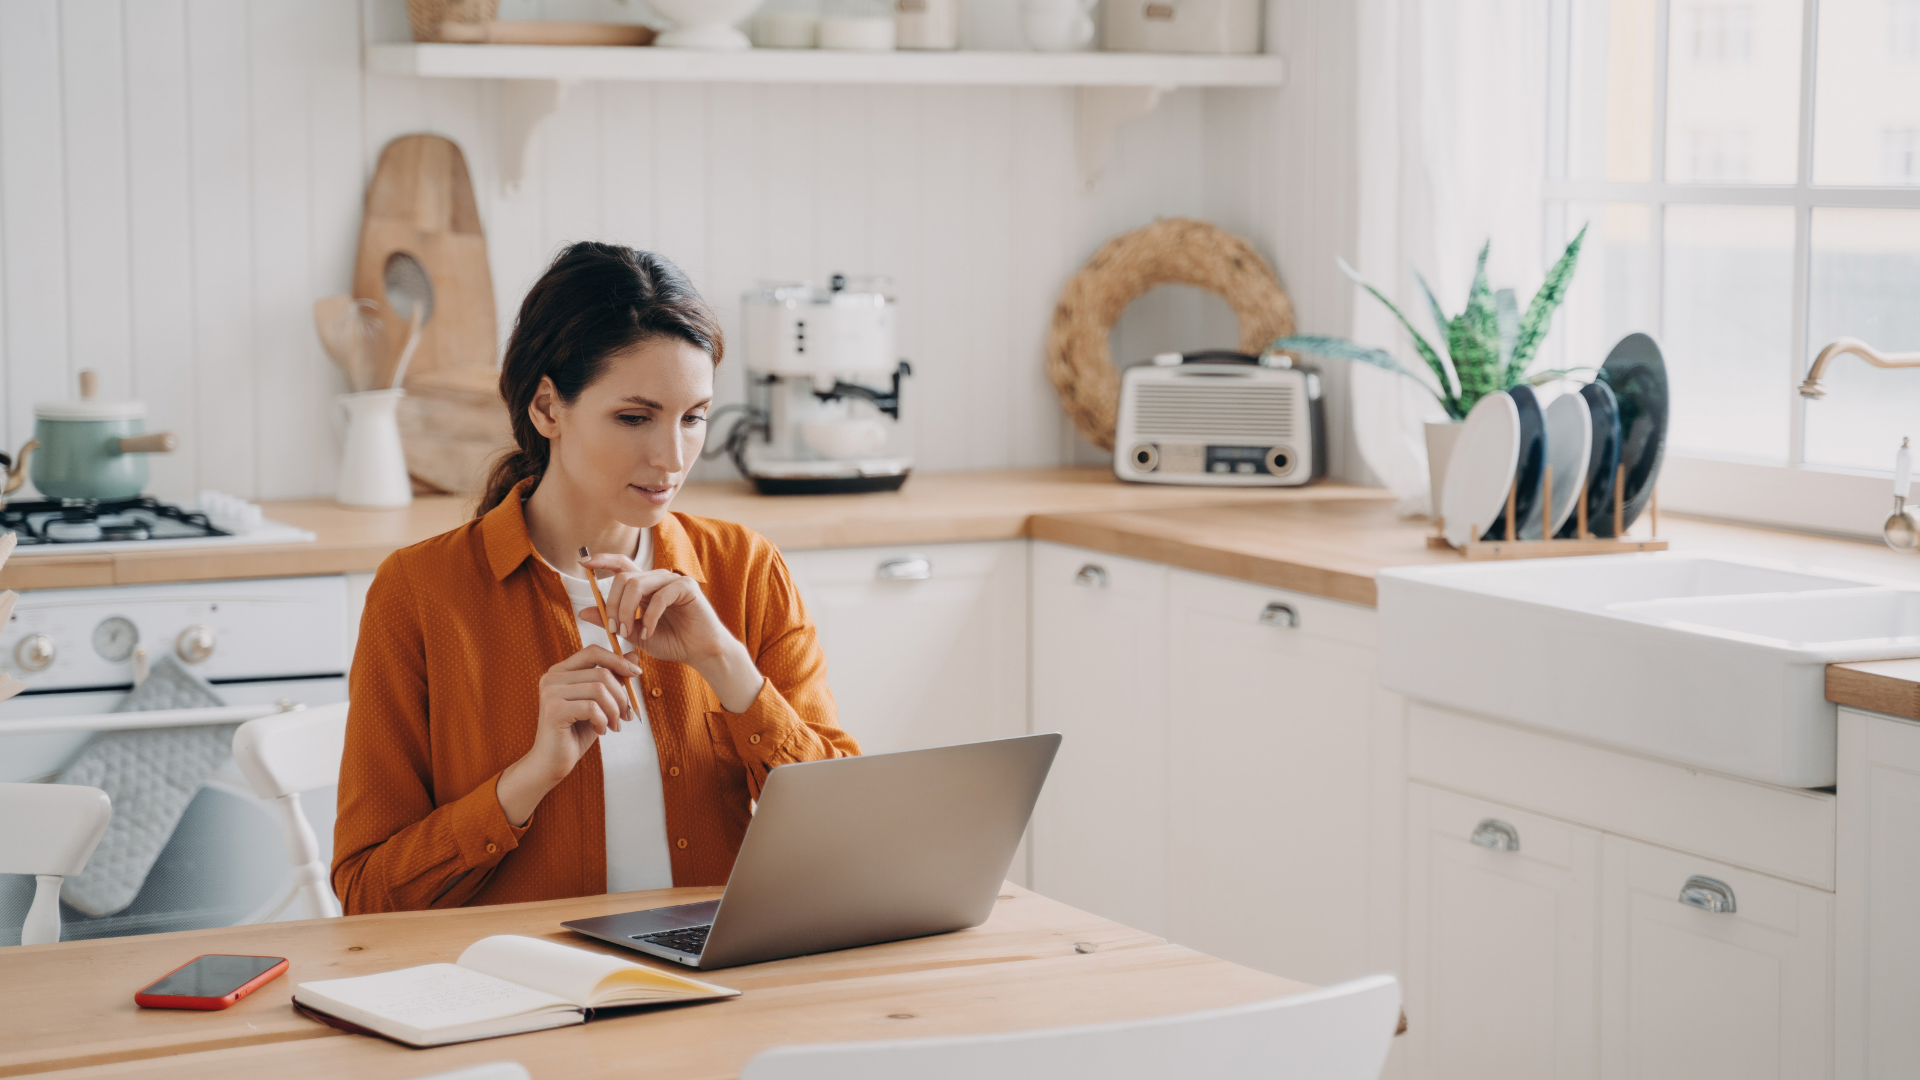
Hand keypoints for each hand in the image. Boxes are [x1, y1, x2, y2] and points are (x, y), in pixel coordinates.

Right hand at [497, 645, 640, 825]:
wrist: (552, 762)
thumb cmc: (576, 732)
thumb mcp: (599, 703)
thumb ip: (613, 679)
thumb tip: (634, 656)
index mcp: (561, 671)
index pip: (593, 651)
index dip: (618, 660)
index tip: (636, 674)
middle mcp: (552, 677)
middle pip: (601, 673)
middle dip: (621, 696)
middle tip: (625, 715)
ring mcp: (550, 692)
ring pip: (599, 689)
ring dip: (614, 710)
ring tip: (614, 725)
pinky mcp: (553, 710)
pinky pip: (592, 708)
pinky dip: (603, 721)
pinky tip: (601, 731)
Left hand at [580, 553, 764, 712]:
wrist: (700, 653)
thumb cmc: (672, 642)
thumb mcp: (634, 634)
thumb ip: (613, 621)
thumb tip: (584, 612)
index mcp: (645, 585)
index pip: (620, 564)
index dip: (602, 560)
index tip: (583, 562)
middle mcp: (657, 578)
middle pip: (623, 577)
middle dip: (613, 605)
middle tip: (614, 630)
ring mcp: (672, 580)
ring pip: (637, 584)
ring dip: (627, 611)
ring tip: (629, 633)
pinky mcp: (686, 587)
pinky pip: (659, 597)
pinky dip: (649, 618)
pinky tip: (649, 634)